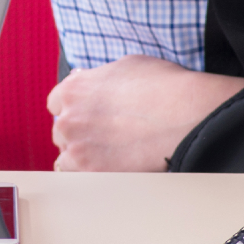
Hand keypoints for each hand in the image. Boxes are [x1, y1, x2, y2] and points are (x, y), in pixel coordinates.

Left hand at [47, 54, 243, 170]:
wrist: (186, 113)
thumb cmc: (164, 86)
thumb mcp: (125, 65)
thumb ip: (99, 77)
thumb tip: (91, 81)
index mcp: (75, 88)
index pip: (56, 103)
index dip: (73, 109)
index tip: (86, 115)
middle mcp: (70, 118)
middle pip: (62, 130)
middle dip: (79, 133)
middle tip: (103, 137)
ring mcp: (79, 146)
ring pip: (66, 156)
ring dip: (81, 156)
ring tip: (108, 156)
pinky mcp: (93, 172)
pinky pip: (77, 178)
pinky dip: (89, 176)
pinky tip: (108, 169)